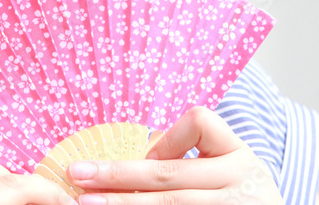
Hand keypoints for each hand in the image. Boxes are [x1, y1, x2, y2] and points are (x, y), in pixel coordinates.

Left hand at [66, 106, 283, 203]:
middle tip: (78, 173)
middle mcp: (240, 185)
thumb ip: (189, 157)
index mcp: (240, 156)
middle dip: (118, 175)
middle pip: (169, 177)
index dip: (167, 138)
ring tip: (87, 201)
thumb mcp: (229, 166)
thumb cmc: (239, 195)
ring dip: (123, 204)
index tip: (150, 156)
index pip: (200, 122)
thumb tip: (136, 155)